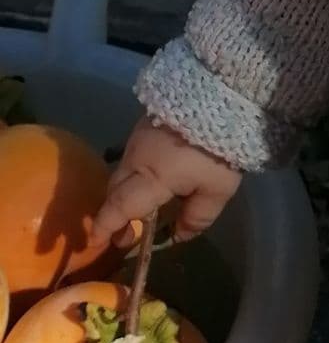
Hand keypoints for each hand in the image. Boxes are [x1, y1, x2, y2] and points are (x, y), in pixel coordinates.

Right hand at [90, 117, 241, 247]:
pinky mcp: (144, 127)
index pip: (120, 206)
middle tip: (124, 235)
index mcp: (151, 177)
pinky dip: (132, 177)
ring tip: (136, 214)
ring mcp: (137, 140)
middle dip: (113, 214)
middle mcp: (136, 159)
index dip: (106, 226)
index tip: (95, 242)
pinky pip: (130, 159)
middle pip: (115, 191)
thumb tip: (178, 236)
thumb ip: (197, 217)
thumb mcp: (217, 191)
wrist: (220, 99)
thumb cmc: (220, 151)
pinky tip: (146, 185)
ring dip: (122, 195)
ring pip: (121, 174)